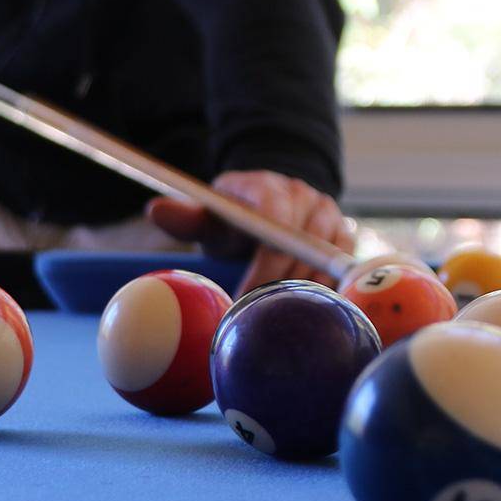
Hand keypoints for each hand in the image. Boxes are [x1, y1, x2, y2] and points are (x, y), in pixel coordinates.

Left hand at [146, 170, 355, 294]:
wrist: (269, 210)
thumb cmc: (232, 221)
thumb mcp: (209, 219)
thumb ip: (186, 217)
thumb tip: (155, 210)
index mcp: (266, 186)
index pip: (275, 218)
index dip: (264, 261)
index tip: (245, 293)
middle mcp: (303, 194)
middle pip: (302, 244)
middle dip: (280, 282)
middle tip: (261, 313)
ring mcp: (328, 212)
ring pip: (323, 258)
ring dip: (302, 288)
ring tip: (280, 312)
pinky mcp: (345, 234)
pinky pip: (341, 265)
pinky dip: (324, 287)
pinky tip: (305, 305)